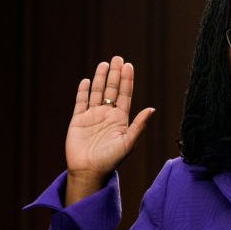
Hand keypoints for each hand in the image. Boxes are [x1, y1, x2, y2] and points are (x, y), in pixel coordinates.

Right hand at [64, 56, 154, 204]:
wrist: (89, 171)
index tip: (129, 65)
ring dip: (100, 78)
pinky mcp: (78, 120)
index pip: (124, 95)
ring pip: (97, 93)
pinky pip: (81, 102)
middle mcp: (107, 115)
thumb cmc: (111, 160)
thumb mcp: (128, 143)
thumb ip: (139, 125)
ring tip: (104, 64)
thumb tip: (152, 109)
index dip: (126, 80)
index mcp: (120, 119)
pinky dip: (84, 91)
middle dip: (115, 74)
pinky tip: (87, 81)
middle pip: (111, 90)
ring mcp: (92, 116)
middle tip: (117, 58)